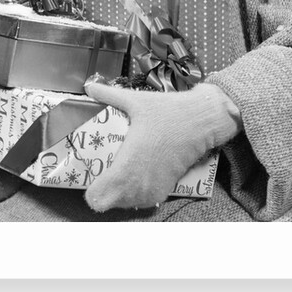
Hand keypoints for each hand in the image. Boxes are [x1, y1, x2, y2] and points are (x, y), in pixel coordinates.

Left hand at [82, 81, 240, 211]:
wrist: (201, 120)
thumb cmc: (167, 111)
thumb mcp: (136, 100)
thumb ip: (109, 95)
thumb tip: (89, 87)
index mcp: (130, 161)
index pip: (105, 193)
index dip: (94, 193)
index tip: (90, 182)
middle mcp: (141, 179)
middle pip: (114, 202)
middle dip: (104, 193)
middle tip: (98, 177)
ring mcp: (156, 185)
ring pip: (131, 204)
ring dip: (120, 196)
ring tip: (113, 180)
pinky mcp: (168, 186)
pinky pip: (147, 200)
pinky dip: (137, 196)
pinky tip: (132, 183)